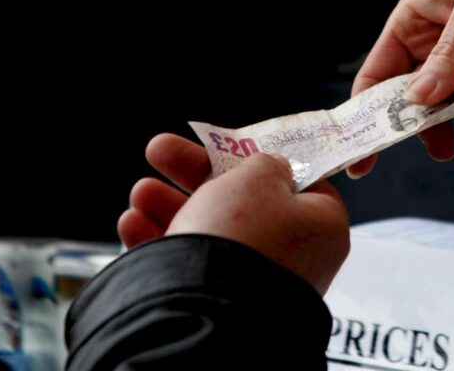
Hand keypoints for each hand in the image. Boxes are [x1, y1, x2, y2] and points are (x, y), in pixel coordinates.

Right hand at [118, 133, 349, 294]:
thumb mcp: (257, 176)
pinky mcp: (224, 305)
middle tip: (160, 153)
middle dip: (194, 177)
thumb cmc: (244, 233)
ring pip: (213, 234)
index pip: (299, 183)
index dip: (261, 160)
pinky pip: (194, 267)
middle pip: (245, 204)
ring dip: (170, 206)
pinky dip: (164, 244)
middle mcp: (298, 257)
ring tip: (140, 193)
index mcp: (322, 225)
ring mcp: (260, 283)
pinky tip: (132, 224)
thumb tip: (271, 166)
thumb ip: (264, 162)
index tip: (227, 146)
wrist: (210, 307)